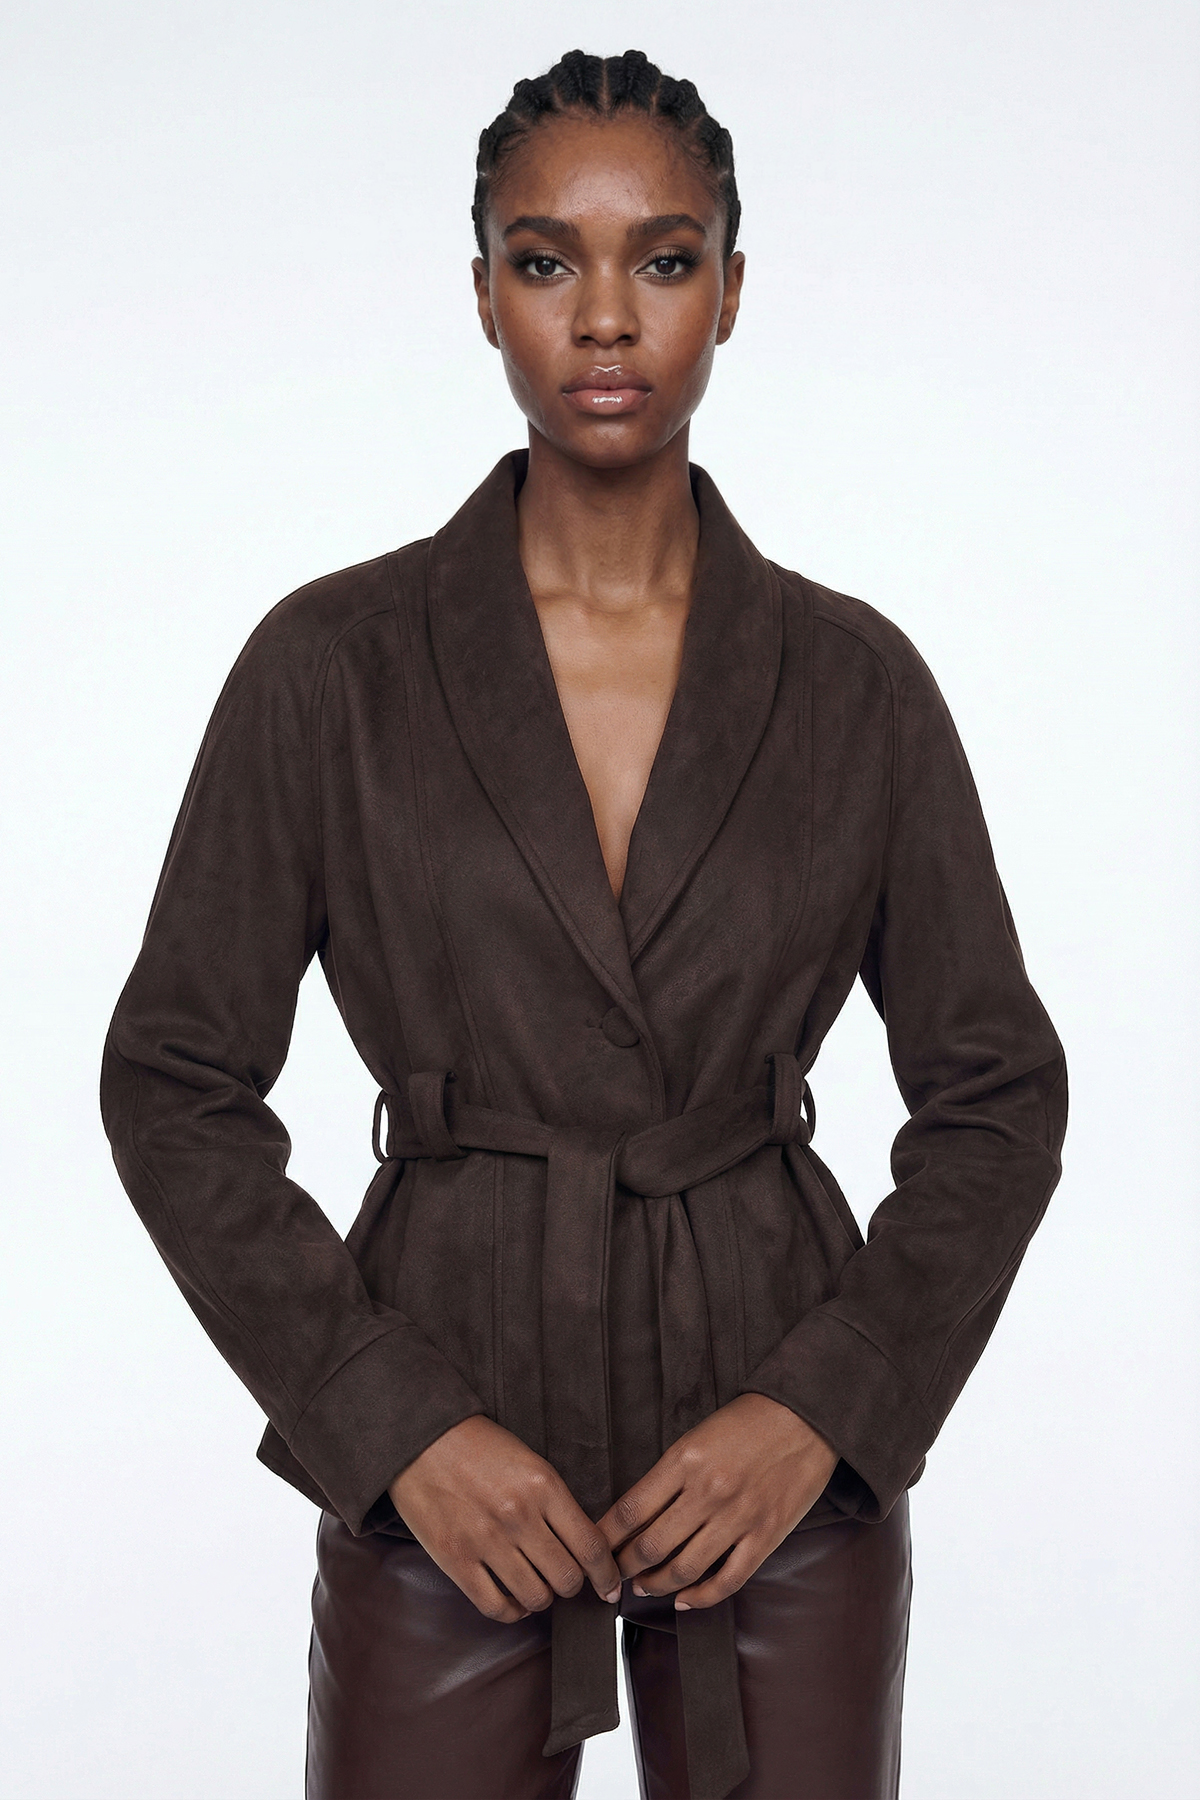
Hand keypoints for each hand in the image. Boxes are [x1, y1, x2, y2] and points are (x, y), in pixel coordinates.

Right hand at [388, 1415, 622, 1624]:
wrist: (421, 1438)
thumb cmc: (478, 1446)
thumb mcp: (529, 1461)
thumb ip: (556, 1501)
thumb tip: (583, 1545)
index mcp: (543, 1486)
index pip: (591, 1546)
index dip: (606, 1573)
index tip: (610, 1585)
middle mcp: (519, 1516)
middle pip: (567, 1578)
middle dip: (573, 1584)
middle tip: (566, 1577)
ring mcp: (486, 1540)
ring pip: (536, 1597)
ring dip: (543, 1597)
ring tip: (537, 1583)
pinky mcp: (456, 1559)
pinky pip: (496, 1607)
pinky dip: (512, 1610)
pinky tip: (514, 1599)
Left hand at [596, 1394, 839, 1610]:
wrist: (804, 1416)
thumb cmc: (746, 1422)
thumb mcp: (696, 1437)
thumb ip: (668, 1476)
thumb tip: (634, 1516)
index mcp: (685, 1461)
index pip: (631, 1510)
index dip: (606, 1538)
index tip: (594, 1550)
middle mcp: (708, 1492)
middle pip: (651, 1545)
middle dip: (624, 1567)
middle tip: (612, 1576)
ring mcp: (739, 1517)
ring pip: (685, 1568)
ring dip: (656, 1585)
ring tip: (643, 1587)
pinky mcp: (766, 1535)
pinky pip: (728, 1579)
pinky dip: (702, 1596)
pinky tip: (685, 1599)